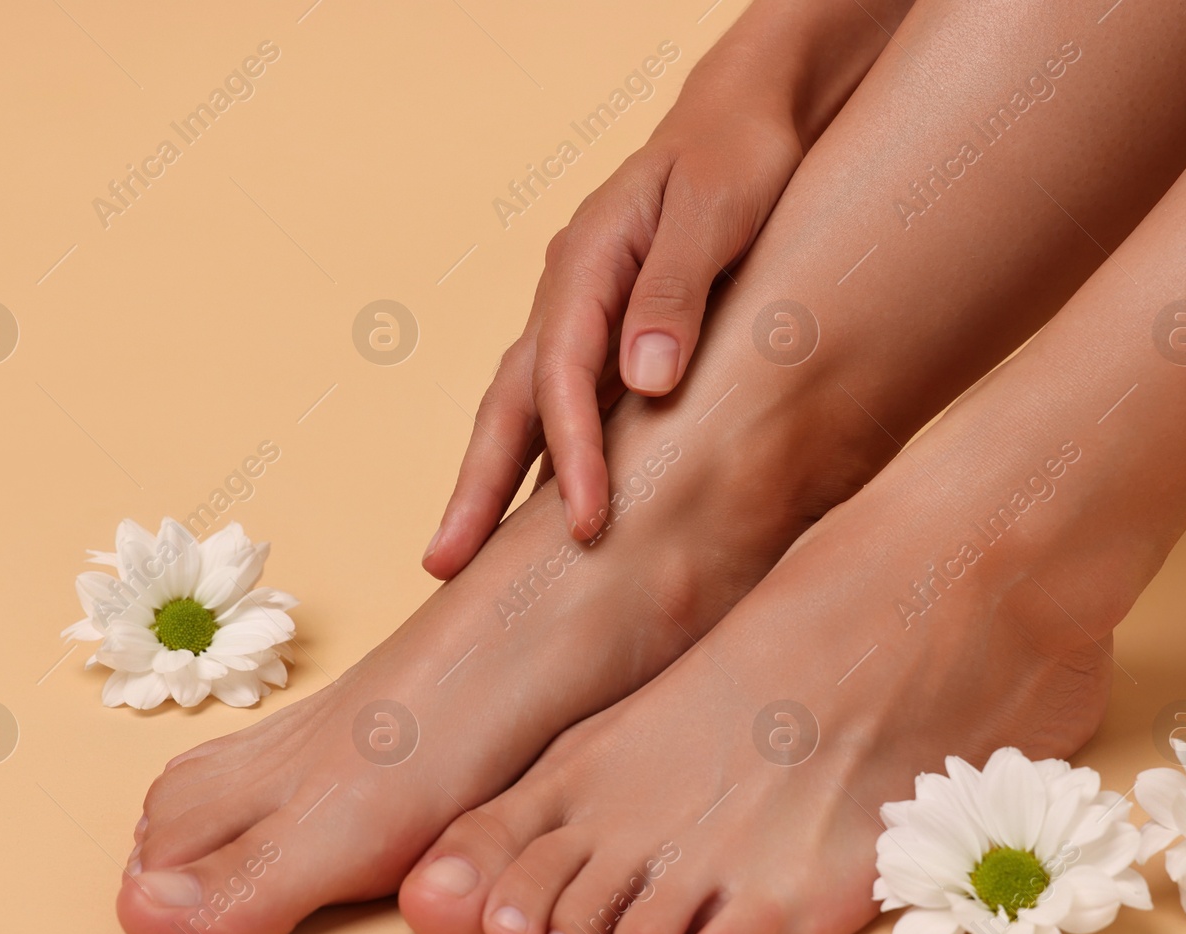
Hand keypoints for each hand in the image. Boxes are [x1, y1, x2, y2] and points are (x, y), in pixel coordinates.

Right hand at [422, 1, 907, 577]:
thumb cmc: (740, 155)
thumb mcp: (718, 209)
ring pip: (522, 408)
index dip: (571, 453)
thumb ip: (678, 290)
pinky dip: (541, 459)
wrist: (744, 115)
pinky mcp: (605, 334)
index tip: (589, 522)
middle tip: (441, 566)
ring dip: (492, 481)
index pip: (562, 374)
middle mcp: (568, 294)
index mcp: (587, 263)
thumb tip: (647, 383)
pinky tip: (538, 513)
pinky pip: (560, 406)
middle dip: (474, 486)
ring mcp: (579, 315)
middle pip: (509, 401)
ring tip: (462, 559)